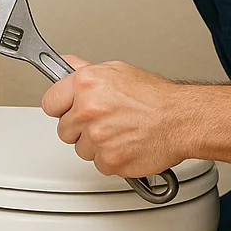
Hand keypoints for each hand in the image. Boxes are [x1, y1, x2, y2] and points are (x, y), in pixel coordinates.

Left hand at [40, 56, 193, 178]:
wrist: (181, 119)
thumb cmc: (154, 96)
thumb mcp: (117, 70)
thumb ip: (85, 70)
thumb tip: (65, 65)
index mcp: (86, 84)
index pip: (50, 103)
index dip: (61, 107)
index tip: (69, 109)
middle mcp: (88, 110)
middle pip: (64, 129)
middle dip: (80, 127)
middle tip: (104, 120)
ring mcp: (98, 138)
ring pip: (80, 149)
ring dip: (96, 144)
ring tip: (119, 131)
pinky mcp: (109, 160)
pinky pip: (98, 164)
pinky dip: (111, 158)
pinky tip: (125, 144)